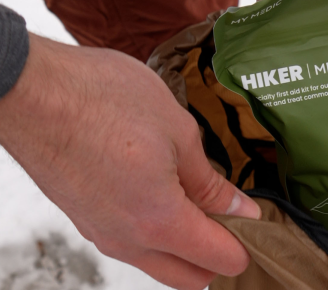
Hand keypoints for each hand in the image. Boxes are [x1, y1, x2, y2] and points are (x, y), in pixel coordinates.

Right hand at [0, 34, 259, 288]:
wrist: (33, 91)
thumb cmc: (102, 101)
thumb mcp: (178, 132)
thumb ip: (209, 180)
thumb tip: (237, 207)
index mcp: (160, 221)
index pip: (218, 260)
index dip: (247, 245)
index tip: (259, 222)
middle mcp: (128, 239)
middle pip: (188, 275)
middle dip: (218, 255)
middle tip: (236, 217)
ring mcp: (101, 231)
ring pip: (157, 261)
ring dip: (186, 244)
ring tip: (203, 200)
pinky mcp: (85, 217)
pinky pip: (131, 241)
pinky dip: (157, 231)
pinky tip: (166, 192)